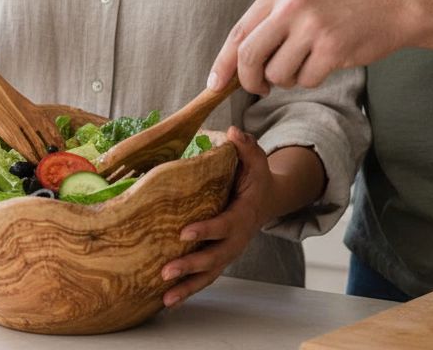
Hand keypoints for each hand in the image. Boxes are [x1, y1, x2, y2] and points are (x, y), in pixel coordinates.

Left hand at [160, 128, 273, 307]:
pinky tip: (166, 301)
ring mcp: (228, 252)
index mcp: (243, 215)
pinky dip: (188, 290)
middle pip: (214, 258)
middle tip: (166, 271)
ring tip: (165, 298)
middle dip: (191, 267)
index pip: (224, 225)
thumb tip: (233, 131)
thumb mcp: (256, 159)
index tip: (184, 233)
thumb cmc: (256, 177)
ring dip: (187, 287)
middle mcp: (236, 239)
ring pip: (209, 275)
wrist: (267, 200)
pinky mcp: (219, 258)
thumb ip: (246, 146)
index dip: (206, 230)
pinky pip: (205, 277)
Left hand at [209, 0, 411, 95]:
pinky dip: (310, 80)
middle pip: (249, 55)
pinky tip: (325, 63)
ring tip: (306, 63)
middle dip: (249, 80)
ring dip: (287, 80)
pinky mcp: (332, 47)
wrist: (389, 8)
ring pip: (277, 73)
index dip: (223, 62)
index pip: (238, 32)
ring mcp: (312, 26)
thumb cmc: (338, 10)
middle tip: (260, 88)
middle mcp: (291, 5)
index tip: (214, 84)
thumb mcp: (298, 1)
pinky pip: (305, 80)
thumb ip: (268, 25)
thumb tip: (234, 64)